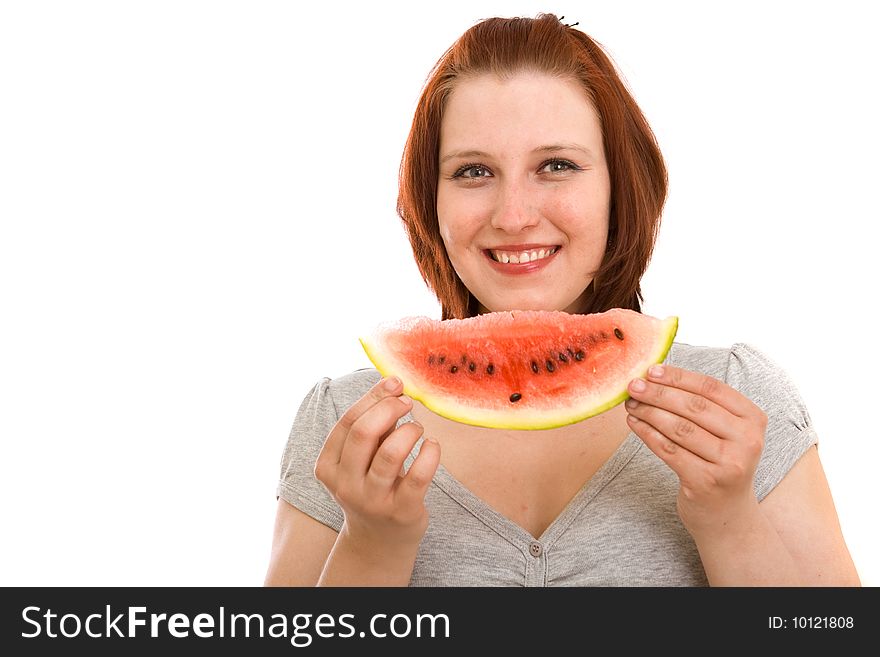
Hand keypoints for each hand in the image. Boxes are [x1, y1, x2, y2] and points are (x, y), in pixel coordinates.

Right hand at [314, 376, 440, 553]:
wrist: (379, 540)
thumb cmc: (372, 486)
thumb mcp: (361, 460)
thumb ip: (373, 428)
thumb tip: (394, 387)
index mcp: (328, 467)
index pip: (347, 422)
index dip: (373, 397)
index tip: (394, 383)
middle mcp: (345, 485)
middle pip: (363, 433)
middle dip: (389, 408)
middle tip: (407, 403)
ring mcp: (372, 501)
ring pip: (390, 453)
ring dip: (409, 430)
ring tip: (417, 428)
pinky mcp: (401, 511)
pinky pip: (418, 475)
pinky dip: (430, 452)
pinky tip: (432, 446)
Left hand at [624, 364, 767, 537]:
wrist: (728, 514)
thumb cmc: (719, 463)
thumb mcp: (725, 432)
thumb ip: (702, 405)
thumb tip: (656, 376)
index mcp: (754, 420)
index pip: (712, 388)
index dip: (679, 377)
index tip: (651, 370)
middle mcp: (747, 441)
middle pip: (695, 407)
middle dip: (659, 393)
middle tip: (633, 385)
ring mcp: (729, 464)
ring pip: (680, 428)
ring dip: (649, 412)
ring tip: (630, 404)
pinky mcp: (706, 482)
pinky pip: (669, 450)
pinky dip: (647, 434)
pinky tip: (634, 424)